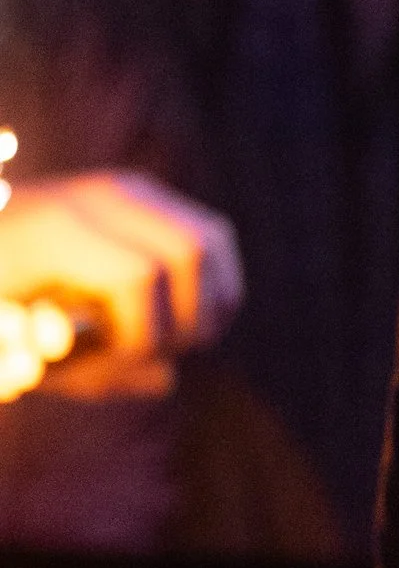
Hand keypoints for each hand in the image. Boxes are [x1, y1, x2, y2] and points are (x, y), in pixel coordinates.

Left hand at [0, 174, 243, 396]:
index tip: (113, 368)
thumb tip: (165, 378)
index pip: (139, 277)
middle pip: (189, 252)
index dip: (142, 336)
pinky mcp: (147, 197)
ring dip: (209, 303)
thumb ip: (81, 371)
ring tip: (170, 342)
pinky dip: (210, 284)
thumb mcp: (13, 345)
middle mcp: (99, 195)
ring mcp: (128, 189)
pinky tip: (179, 319)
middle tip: (152, 359)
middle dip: (187, 320)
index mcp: (54, 227)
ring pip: (209, 240)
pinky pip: (209, 235)